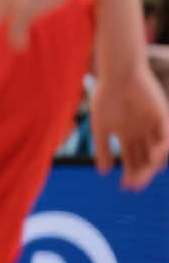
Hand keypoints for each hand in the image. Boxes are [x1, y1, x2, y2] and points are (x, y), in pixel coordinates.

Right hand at [89, 58, 168, 189]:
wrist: (117, 75)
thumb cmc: (106, 97)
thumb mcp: (100, 127)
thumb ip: (103, 149)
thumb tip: (103, 172)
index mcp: (127, 134)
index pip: (131, 158)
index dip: (130, 173)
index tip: (125, 187)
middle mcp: (142, 132)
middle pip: (145, 158)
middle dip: (141, 173)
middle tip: (135, 186)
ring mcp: (153, 125)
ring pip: (157, 151)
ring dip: (152, 165)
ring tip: (144, 175)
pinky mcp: (162, 116)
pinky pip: (166, 136)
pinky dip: (162, 149)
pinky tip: (154, 159)